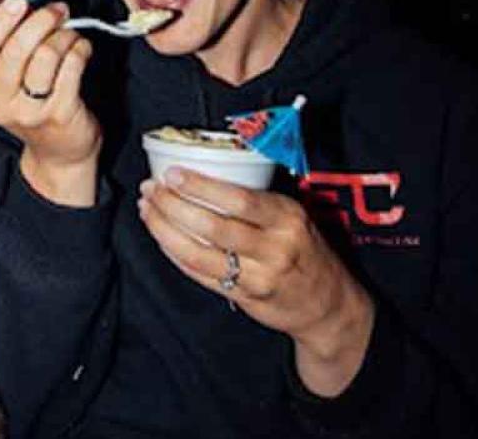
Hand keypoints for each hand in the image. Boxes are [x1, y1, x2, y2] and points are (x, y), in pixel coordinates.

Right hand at [0, 0, 98, 205]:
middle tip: (58, 10)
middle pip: (15, 50)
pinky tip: (82, 49)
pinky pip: (71, 67)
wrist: (60, 154)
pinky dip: (80, 49)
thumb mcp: (11, 85)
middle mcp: (1, 104)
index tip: (18, 1)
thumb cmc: (37, 108)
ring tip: (71, 35)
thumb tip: (26, 9)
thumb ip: (9, 50)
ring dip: (64, 36)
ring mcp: (30, 112)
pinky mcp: (60, 114)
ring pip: (45, 56)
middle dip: (40, 20)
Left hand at [138, 168, 373, 393]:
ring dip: (166, 230)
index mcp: (287, 218)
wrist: (329, 304)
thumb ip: (258, 201)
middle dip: (173, 206)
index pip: (239, 199)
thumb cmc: (306, 251)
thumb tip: (206, 174)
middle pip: (213, 226)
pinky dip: (176, 255)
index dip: (200, 186)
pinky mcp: (244, 297)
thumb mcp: (295, 217)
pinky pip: (201, 274)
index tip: (172, 174)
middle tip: (151, 190)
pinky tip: (161, 239)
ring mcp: (258, 276)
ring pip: (200, 253)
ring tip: (148, 211)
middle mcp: (275, 247)